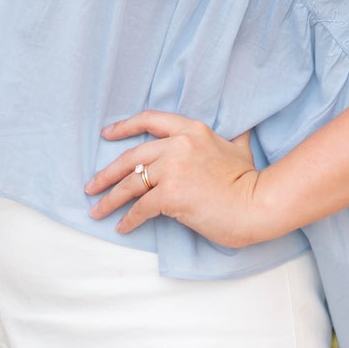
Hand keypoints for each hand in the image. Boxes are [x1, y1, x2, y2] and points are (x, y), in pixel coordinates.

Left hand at [86, 110, 271, 248]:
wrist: (258, 203)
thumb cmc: (249, 180)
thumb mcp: (239, 147)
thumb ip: (233, 136)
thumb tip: (241, 128)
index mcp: (191, 129)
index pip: (149, 120)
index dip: (124, 127)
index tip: (106, 134)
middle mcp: (178, 144)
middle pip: (131, 156)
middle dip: (106, 173)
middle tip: (91, 186)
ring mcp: (173, 169)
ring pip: (130, 183)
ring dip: (109, 199)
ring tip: (97, 210)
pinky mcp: (171, 194)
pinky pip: (140, 207)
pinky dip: (128, 219)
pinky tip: (122, 227)